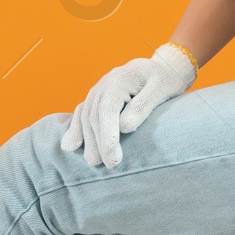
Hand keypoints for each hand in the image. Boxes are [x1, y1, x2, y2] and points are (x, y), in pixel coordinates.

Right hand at [58, 44, 195, 168]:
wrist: (158, 68)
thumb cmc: (164, 80)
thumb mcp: (162, 88)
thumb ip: (143, 106)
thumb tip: (124, 127)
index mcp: (119, 78)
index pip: (108, 109)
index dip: (107, 134)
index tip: (113, 157)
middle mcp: (103, 84)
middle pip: (95, 115)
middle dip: (98, 142)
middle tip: (108, 166)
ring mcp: (97, 91)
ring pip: (86, 117)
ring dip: (88, 140)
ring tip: (94, 163)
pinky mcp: (96, 99)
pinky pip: (81, 114)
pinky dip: (75, 129)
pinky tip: (70, 146)